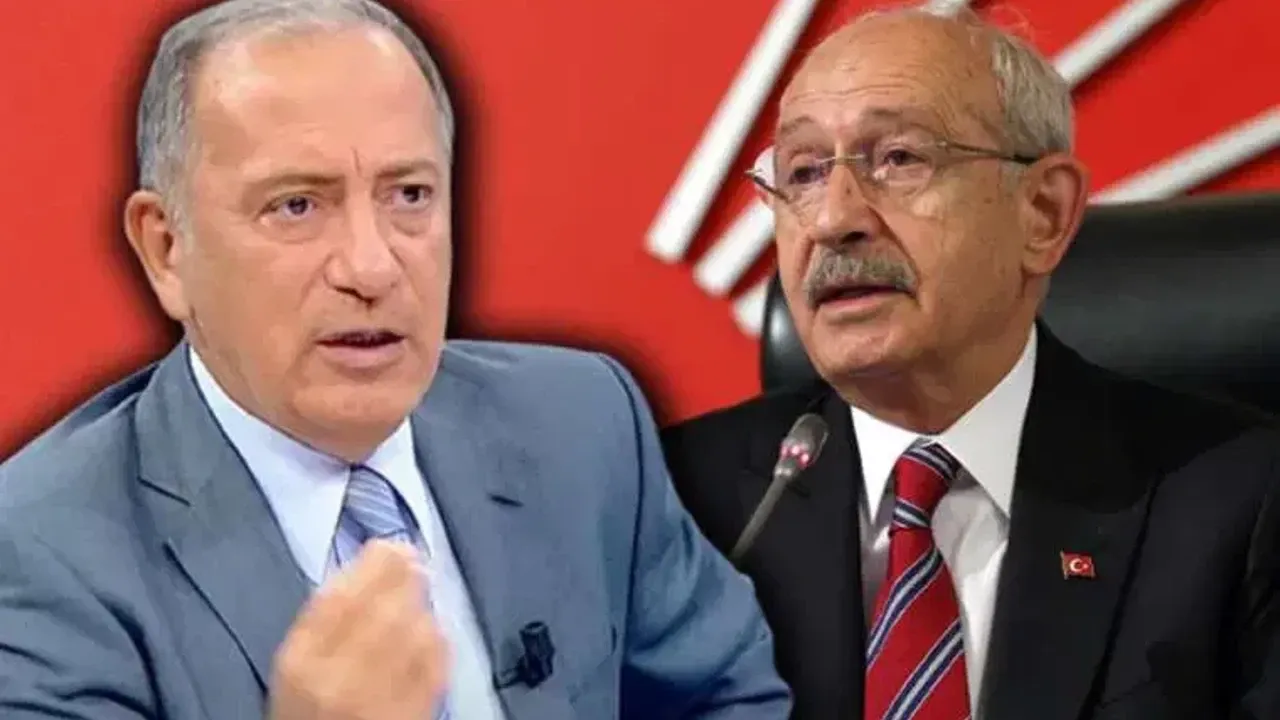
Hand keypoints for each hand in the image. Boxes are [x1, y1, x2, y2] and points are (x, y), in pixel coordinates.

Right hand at [268, 540, 448, 719]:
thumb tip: (364, 571)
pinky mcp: (411, 715)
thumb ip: (322, 624)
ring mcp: (377, 701)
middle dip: (402, 575)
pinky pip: (435, 665)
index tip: (386, 544)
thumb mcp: (297, 667)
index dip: (369, 565)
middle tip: (412, 556)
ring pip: (413, 632)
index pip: (337, 600)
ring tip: (421, 586)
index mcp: (298, 664)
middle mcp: (337, 680)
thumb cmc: (308, 713)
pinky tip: (432, 627)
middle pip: (380, 610)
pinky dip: (438, 638)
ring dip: (422, 602)